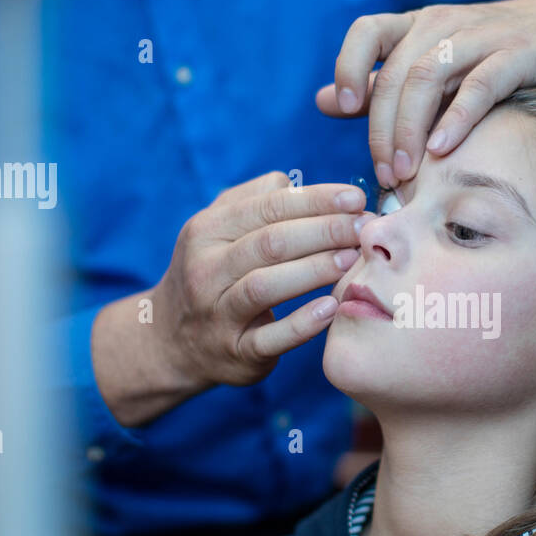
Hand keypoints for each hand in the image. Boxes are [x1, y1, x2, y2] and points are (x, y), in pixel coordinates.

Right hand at [92, 171, 373, 426]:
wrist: (170, 341)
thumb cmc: (211, 274)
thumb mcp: (216, 230)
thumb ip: (253, 200)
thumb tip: (296, 183)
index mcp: (207, 231)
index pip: (268, 207)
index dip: (316, 200)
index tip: (356, 199)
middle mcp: (206, 269)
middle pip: (270, 242)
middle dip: (324, 231)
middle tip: (364, 228)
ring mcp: (217, 314)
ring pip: (265, 286)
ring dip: (314, 270)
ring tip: (351, 259)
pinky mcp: (235, 352)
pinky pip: (270, 338)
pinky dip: (302, 323)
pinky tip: (332, 308)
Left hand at [315, 0, 535, 187]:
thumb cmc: (487, 56)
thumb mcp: (430, 65)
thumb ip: (379, 86)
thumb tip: (322, 102)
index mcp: (416, 25)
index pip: (367, 31)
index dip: (348, 66)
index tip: (341, 109)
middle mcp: (441, 25)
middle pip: (397, 73)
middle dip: (383, 128)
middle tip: (383, 174)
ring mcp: (479, 37)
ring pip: (428, 77)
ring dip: (411, 129)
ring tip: (406, 171)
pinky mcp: (515, 55)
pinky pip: (478, 86)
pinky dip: (456, 118)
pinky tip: (443, 150)